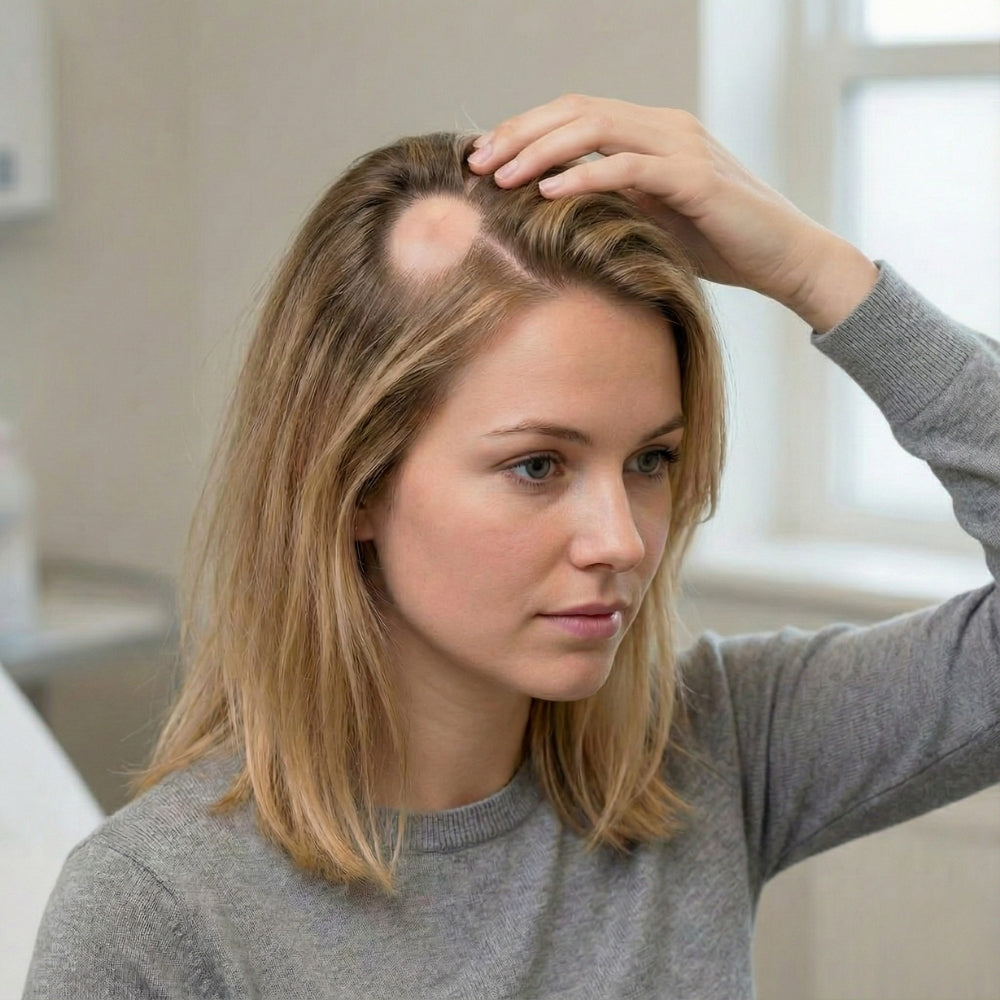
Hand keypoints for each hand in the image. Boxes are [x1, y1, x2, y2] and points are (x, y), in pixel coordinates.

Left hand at [467, 95, 877, 331]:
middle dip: (520, 133)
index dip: (526, 129)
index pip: (577, 114)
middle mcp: (665, 127)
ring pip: (597, 127)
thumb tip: (554, 209)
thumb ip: (614, 202)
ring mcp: (682, 147)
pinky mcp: (696, 178)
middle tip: (477, 162)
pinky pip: (629, 166)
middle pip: (577, 110)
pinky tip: (549, 192)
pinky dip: (584, 175)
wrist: (784, 258)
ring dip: (541, 150)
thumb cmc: (719, 244)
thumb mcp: (653, 218)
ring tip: (501, 175)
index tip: (483, 157)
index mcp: (652, 132)